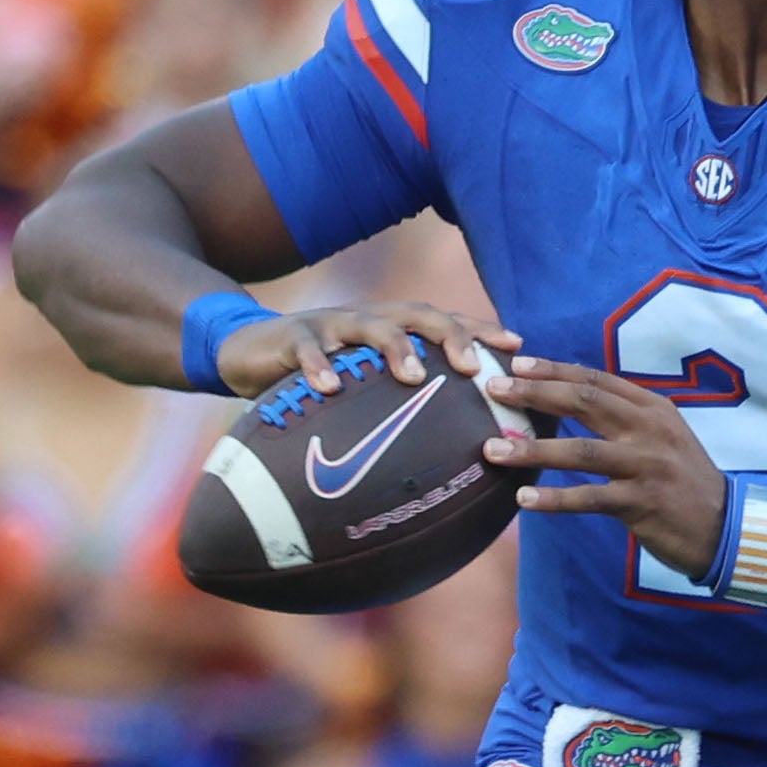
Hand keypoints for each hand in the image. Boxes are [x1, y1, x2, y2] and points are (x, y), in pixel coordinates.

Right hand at [211, 298, 518, 401]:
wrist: (248, 353)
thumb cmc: (320, 378)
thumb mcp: (362, 386)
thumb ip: (397, 404)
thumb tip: (448, 451)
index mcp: (391, 329)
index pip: (445, 321)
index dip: (480, 330)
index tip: (518, 347)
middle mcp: (368, 320)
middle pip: (418, 315)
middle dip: (449, 335)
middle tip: (472, 366)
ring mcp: (331, 325)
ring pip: (370, 325)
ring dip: (394, 347)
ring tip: (412, 375)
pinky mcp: (292, 337)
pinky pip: (308, 348)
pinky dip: (319, 366)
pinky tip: (330, 389)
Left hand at [480, 355, 729, 582]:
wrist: (724, 526)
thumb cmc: (683, 480)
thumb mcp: (663, 436)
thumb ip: (624, 417)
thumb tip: (570, 398)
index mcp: (653, 408)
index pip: (597, 379)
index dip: (555, 370)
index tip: (517, 364)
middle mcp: (650, 430)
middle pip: (584, 402)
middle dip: (535, 395)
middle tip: (494, 392)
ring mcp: (646, 466)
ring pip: (580, 451)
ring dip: (533, 450)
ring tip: (494, 450)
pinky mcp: (642, 503)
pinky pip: (589, 498)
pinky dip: (554, 500)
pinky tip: (524, 502)